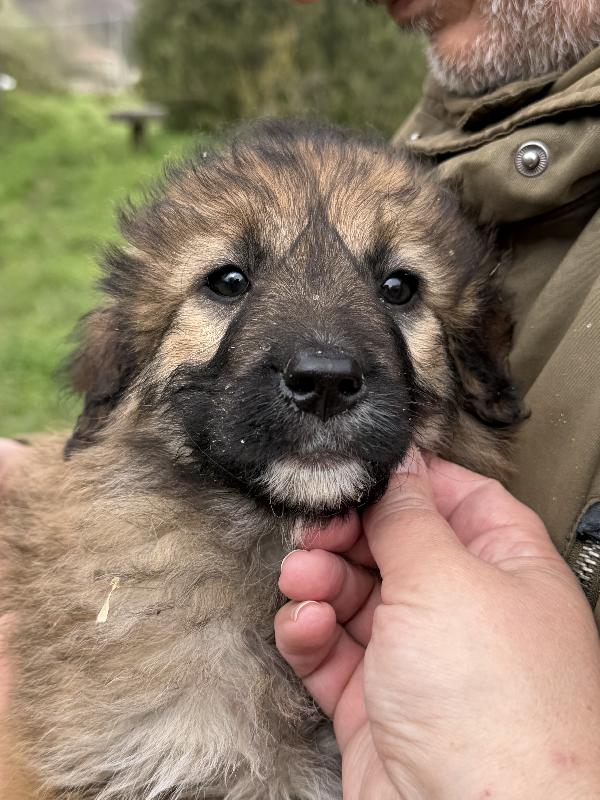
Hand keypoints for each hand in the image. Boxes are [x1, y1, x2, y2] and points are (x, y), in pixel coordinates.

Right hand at [275, 451, 599, 799]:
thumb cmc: (493, 705)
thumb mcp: (445, 581)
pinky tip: (305, 625)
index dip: (407, 482)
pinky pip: (331, 650)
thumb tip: (397, 466)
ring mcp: (417, 658)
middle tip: (316, 530)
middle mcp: (465, 610)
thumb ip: (409, 517)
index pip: (457, 498)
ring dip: (321, 580)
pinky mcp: (374, 702)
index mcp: (506, 569)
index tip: (359, 472)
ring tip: (303, 579)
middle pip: (395, 545)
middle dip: (349, 533)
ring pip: (355, 596)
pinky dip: (310, 632)